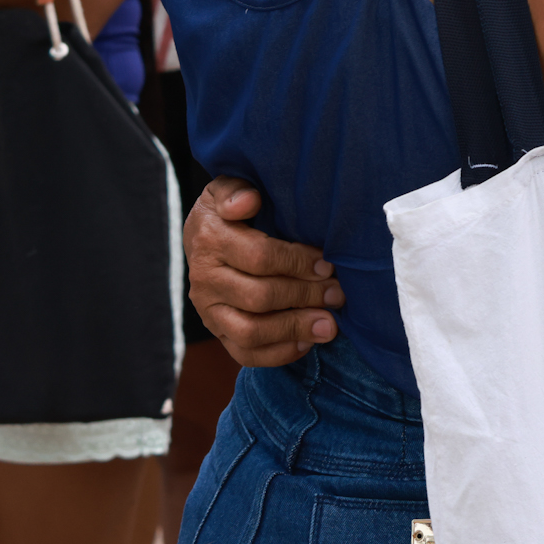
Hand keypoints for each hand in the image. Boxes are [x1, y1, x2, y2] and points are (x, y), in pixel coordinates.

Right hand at [185, 176, 346, 366]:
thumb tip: (249, 201)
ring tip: (330, 325)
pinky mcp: (218, 333)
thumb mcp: (228, 188)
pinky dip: (278, 353)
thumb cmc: (231, 209)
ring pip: (251, 332)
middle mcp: (204, 280)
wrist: (206, 235)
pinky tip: (307, 343)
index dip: (298, 262)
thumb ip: (236, 190)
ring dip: (295, 329)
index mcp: (210, 240)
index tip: (328, 264)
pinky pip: (245, 354)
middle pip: (260, 297)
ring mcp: (209, 311)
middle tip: (338, 293)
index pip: (260, 257)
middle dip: (305, 296)